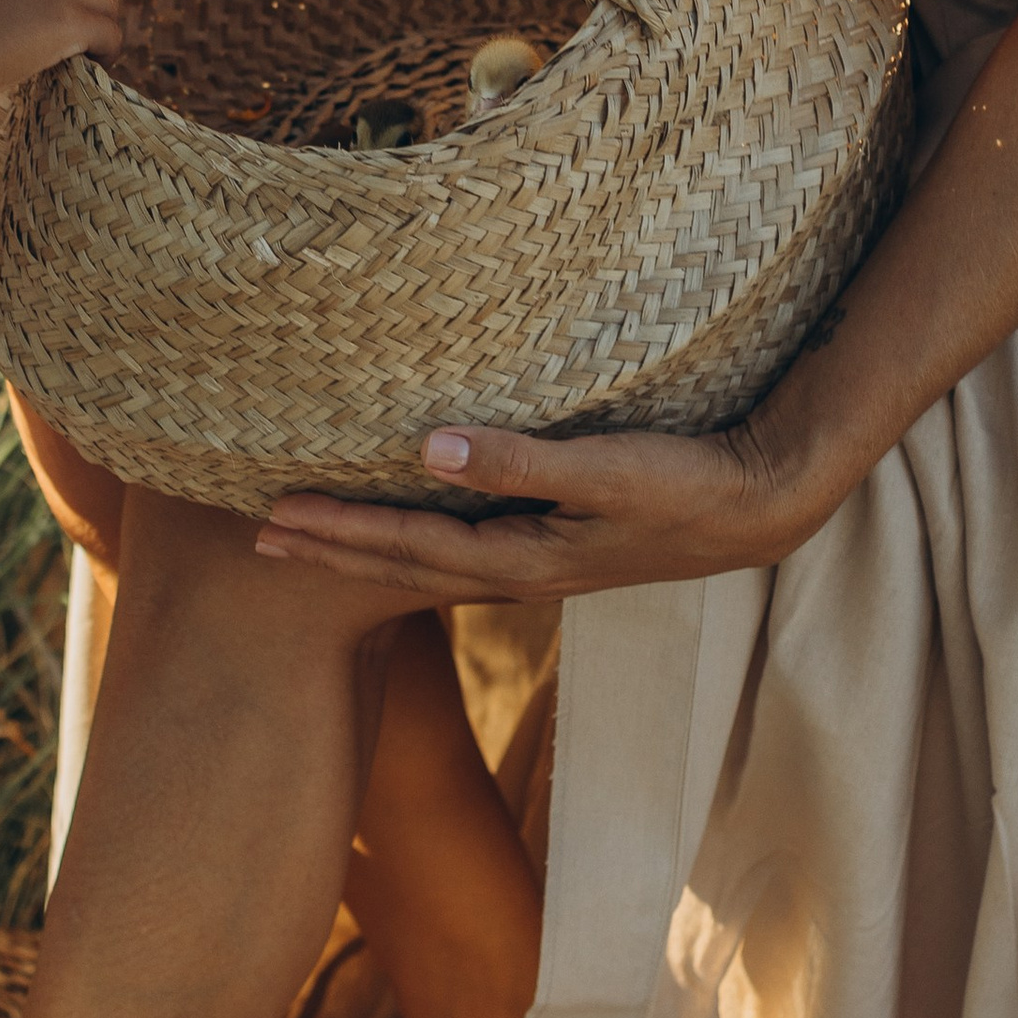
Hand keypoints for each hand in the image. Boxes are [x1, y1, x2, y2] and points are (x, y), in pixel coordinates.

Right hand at [0, 0, 122, 104]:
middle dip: (83, 6)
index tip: (57, 15)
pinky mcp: (73, 20)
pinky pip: (112, 32)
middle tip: (74, 39)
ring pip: (106, 1)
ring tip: (91, 52)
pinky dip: (109, 50)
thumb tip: (30, 17)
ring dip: (102, 25)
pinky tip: (95, 64)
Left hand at [249, 409, 809, 602]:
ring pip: (429, 563)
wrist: (761, 506)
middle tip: (255, 542)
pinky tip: (405, 528)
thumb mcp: (607, 470)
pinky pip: (463, 549)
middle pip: (403, 568)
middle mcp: (521, 571)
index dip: (339, 534)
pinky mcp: (559, 544)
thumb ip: (519, 462)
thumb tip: (427, 446)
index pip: (407, 548)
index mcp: (522, 559)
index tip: (272, 521)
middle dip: (331, 555)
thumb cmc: (689, 485)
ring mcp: (540, 562)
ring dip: (365, 550)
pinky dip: (417, 541)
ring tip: (308, 539)